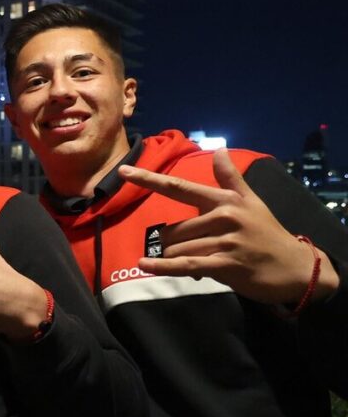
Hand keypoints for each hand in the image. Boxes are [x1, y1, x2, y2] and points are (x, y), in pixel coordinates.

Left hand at [118, 148, 337, 305]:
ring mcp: (225, 241)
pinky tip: (144, 266)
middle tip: (194, 252)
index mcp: (224, 200)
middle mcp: (222, 216)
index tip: (123, 171)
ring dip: (178, 260)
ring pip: (178, 248)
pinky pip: (186, 265)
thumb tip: (219, 149)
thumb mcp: (251, 202)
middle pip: (173, 229)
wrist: (294, 266)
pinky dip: (163, 267)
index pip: (179, 187)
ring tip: (201, 263)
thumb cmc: (266, 233)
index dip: (149, 179)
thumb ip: (230, 178)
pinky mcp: (225, 265)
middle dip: (172, 244)